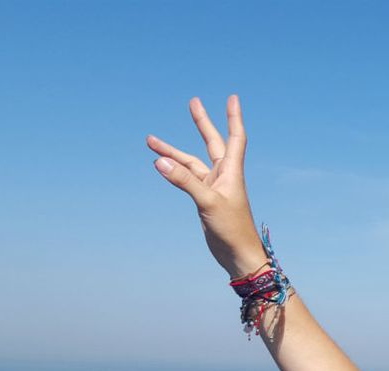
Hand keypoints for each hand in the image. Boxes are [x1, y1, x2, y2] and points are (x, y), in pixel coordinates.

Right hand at [148, 95, 267, 279]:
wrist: (238, 255)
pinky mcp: (205, 199)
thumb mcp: (207, 202)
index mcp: (232, 172)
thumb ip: (184, 181)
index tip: (232, 98)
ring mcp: (214, 187)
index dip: (234, 117)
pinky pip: (187, 178)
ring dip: (173, 152)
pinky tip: (161, 165)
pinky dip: (175, 171)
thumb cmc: (232, 230)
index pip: (235, 137)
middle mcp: (224, 175)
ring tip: (150, 141)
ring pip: (192, 163)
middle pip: (212, 142)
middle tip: (193, 102)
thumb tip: (160, 162)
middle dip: (202, 123)